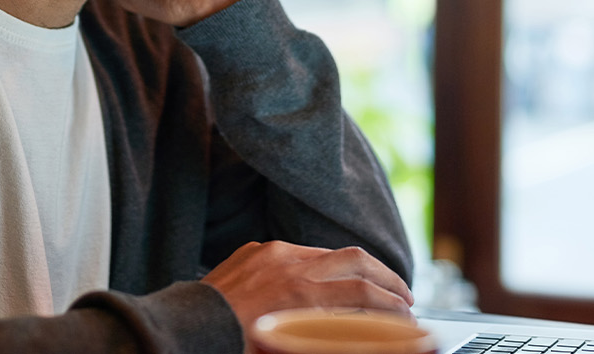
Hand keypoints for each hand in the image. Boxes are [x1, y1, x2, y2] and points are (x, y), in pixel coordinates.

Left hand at [201, 241, 414, 334]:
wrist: (185, 330)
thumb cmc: (234, 348)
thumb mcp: (288, 349)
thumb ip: (327, 338)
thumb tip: (357, 334)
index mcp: (301, 295)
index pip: (364, 294)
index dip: (393, 305)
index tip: (408, 316)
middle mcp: (291, 266)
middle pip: (356, 260)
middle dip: (386, 276)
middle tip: (403, 296)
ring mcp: (272, 253)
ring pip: (328, 251)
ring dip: (354, 269)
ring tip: (368, 288)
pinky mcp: (255, 250)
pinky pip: (297, 252)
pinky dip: (319, 265)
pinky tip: (323, 281)